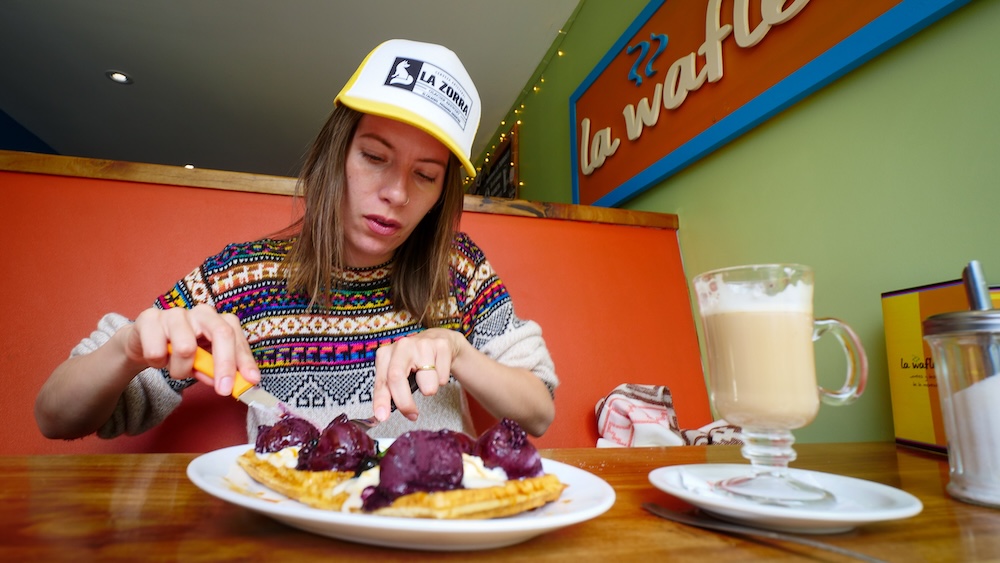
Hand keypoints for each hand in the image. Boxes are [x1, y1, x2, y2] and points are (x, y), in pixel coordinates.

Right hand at [127, 304, 260, 395]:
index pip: (237, 339)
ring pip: (186, 348)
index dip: (245, 361)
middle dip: (224, 365)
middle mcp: (201, 312)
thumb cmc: (180, 351)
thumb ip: (218, 371)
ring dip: (180, 369)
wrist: (144, 341)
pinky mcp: (150, 318)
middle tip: (223, 389)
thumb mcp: (203, 363)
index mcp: (219, 321)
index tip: (250, 381)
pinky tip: (157, 357)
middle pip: (221, 333)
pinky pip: (156, 351)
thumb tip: (232, 384)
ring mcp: (176, 313)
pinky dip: (157, 363)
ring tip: (175, 367)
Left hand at [372, 328, 461, 421]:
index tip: (382, 416)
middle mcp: (402, 346)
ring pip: (427, 384)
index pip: (382, 380)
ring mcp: (422, 344)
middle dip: (405, 402)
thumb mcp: (397, 372)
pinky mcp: (442, 346)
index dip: (381, 400)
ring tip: (427, 379)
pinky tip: (438, 369)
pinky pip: (442, 378)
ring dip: (429, 389)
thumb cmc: (414, 361)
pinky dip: (441, 380)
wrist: (438, 341)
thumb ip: (389, 390)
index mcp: (386, 354)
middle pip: (397, 378)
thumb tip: (382, 414)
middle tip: (412, 415)